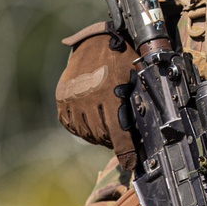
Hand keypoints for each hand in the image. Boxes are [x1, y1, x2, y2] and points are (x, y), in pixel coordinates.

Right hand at [55, 22, 137, 169]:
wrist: (97, 41)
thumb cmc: (123, 59)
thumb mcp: (135, 78)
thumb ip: (136, 105)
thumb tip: (145, 135)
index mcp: (109, 93)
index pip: (117, 133)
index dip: (125, 152)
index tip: (130, 164)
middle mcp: (87, 97)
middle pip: (101, 135)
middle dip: (113, 141)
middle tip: (122, 139)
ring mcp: (72, 98)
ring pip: (86, 132)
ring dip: (98, 136)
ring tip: (108, 129)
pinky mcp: (62, 98)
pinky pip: (71, 124)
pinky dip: (83, 128)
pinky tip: (92, 123)